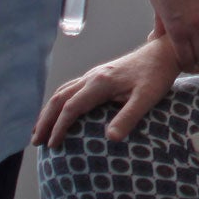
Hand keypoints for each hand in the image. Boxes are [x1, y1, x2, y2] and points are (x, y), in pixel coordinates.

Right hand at [33, 35, 178, 149]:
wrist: (163, 53)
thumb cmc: (157, 75)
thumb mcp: (147, 98)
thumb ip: (128, 117)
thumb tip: (110, 138)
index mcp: (100, 82)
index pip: (71, 107)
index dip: (59, 127)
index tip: (52, 145)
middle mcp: (92, 77)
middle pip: (59, 98)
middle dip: (45, 120)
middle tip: (35, 141)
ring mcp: (94, 75)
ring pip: (63, 92)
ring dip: (49, 111)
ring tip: (40, 130)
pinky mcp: (99, 76)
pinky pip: (71, 89)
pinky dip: (59, 103)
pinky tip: (61, 113)